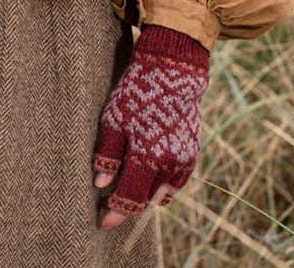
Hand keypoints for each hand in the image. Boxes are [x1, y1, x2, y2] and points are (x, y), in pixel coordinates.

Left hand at [92, 24, 209, 229]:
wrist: (174, 71)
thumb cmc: (138, 92)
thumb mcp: (113, 120)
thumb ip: (107, 155)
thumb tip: (100, 184)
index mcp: (148, 157)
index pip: (130, 199)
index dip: (115, 214)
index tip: (102, 222)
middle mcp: (170, 164)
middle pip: (147, 200)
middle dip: (128, 206)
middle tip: (108, 203)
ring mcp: (185, 159)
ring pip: (164, 194)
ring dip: (145, 197)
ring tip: (126, 190)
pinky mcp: (193, 152)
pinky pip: (177, 181)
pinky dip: (161, 186)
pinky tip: (147, 178)